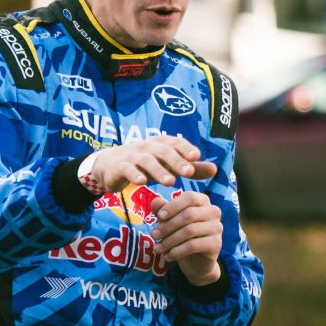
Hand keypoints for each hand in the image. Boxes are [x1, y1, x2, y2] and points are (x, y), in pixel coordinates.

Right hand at [88, 137, 217, 193]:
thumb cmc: (145, 165)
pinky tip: (142, 183)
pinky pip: (127, 169)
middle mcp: (148, 147)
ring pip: (146, 161)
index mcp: (161, 144)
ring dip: (159, 170)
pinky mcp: (119, 167)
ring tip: (171, 182)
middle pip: (163, 151)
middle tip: (189, 171)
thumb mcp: (168, 166)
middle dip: (176, 160)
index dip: (185, 148)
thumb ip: (191, 168)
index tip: (196, 156)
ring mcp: (132, 156)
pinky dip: (134, 174)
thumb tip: (215, 169)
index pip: (175, 143)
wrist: (109, 165)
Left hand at [149, 192, 223, 285]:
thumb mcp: (169, 220)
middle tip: (154, 235)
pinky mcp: (216, 244)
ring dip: (169, 240)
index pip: (190, 197)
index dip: (173, 206)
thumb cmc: (181, 234)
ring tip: (157, 248)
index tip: (159, 216)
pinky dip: (177, 252)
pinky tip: (167, 256)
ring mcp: (217, 228)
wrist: (195, 260)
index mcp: (203, 201)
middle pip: (189, 214)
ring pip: (190, 231)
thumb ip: (162, 210)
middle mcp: (213, 212)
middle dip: (167, 226)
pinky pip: (193, 246)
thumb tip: (155, 201)